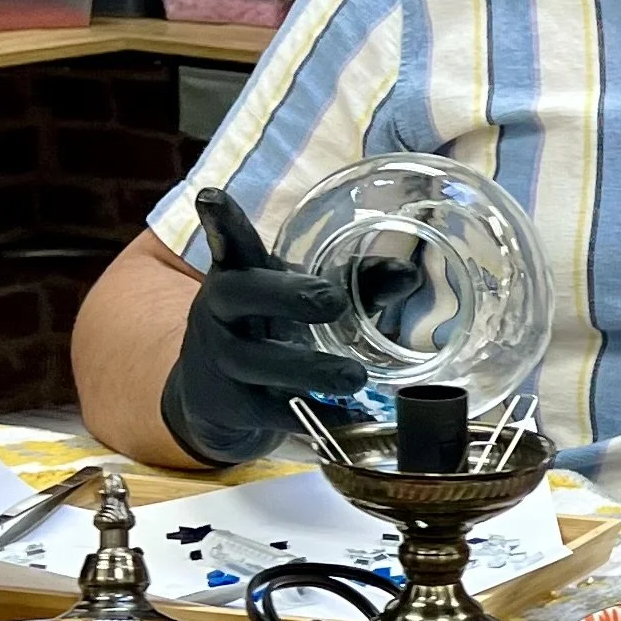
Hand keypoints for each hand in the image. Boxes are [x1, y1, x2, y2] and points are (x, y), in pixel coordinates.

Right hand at [159, 185, 366, 467]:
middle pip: (239, 296)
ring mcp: (224, 361)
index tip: (212, 197)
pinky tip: (350, 423)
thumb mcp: (298, 299)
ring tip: (354, 377)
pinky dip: (316, 419)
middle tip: (333, 301)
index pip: (229, 243)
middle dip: (285, 295)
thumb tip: (409, 275)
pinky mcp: (237, 408)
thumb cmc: (267, 328)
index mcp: (239, 275)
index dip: (221, 221)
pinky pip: (277, 415)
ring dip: (308, 368)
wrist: (211, 396)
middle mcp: (220, 313)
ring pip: (258, 362)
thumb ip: (357, 285)